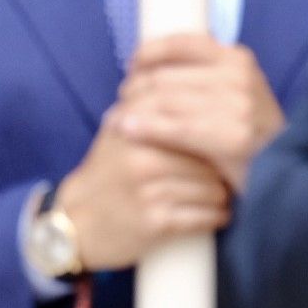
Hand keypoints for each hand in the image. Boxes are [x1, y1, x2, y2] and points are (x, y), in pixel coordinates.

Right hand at [58, 109, 230, 271]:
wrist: (78, 221)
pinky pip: (205, 217)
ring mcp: (148, 191)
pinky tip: (214, 215)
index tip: (226, 141)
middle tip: (229, 172)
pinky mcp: (155, 223)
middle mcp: (141, 157)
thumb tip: (204, 84)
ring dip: (221, 195)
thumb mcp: (121, 130)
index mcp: (135, 128)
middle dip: (223, 167)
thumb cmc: (110, 172)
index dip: (214, 133)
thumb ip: (152, 105)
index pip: (194, 120)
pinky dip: (215, 217)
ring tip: (219, 195)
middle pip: (209, 156)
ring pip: (213, 188)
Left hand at [114, 35, 281, 191]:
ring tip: (116, 121)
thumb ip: (203, 76)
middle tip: (118, 105)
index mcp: (237, 59)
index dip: (147, 54)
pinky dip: (144, 127)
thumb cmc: (252, 136)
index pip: (178, 44)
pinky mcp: (231, 136)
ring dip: (131, 110)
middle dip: (133, 90)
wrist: (289, 174)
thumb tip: (147, 66)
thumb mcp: (236, 93)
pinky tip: (127, 131)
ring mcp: (237, 105)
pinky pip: (173, 127)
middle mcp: (238, 76)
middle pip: (164, 76)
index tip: (131, 69)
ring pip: (163, 100)